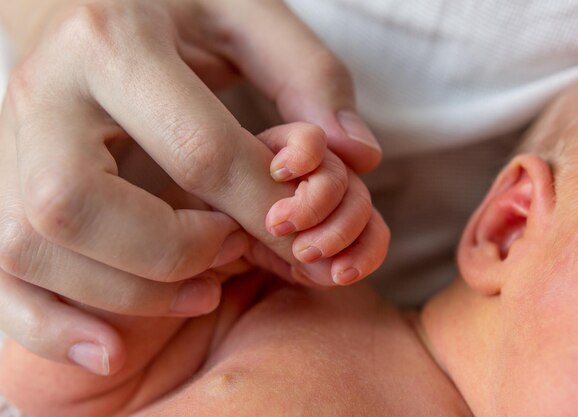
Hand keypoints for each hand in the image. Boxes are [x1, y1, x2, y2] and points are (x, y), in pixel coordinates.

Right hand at [0, 0, 380, 373]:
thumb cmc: (170, 2)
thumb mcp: (246, 14)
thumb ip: (309, 77)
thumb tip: (357, 156)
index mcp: (114, 40)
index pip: (195, 150)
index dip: (260, 205)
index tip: (297, 226)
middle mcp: (44, 92)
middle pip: (79, 206)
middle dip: (174, 253)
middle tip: (233, 252)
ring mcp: (8, 139)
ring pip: (33, 245)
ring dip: (124, 292)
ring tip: (198, 291)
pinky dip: (47, 322)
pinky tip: (106, 347)